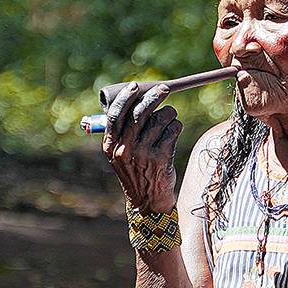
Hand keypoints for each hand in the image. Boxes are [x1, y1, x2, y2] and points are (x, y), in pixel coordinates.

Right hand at [102, 81, 182, 213]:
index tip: (135, 86)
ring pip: (160, 119)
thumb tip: (135, 100)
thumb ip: (123, 132)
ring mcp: (143, 154)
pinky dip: (176, 126)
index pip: (116, 115)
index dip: (126, 98)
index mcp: (111, 146)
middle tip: (164, 89)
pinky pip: (173, 130)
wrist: (147, 200)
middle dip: (154, 97)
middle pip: (140, 113)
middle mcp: (125, 149)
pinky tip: (174, 130)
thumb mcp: (120, 155)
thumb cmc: (135, 171)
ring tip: (169, 117)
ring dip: (169, 114)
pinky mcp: (161, 158)